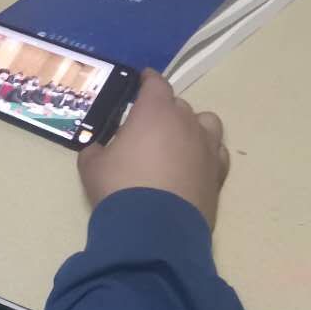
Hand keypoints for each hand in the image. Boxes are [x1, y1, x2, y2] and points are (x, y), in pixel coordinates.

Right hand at [78, 70, 230, 228]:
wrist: (154, 230)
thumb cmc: (120, 187)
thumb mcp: (92, 165)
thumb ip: (96, 150)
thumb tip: (99, 150)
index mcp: (155, 112)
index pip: (156, 83)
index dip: (147, 80)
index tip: (142, 81)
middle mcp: (186, 123)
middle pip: (179, 105)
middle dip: (164, 110)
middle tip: (147, 126)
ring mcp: (207, 148)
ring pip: (206, 123)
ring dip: (192, 126)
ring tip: (178, 141)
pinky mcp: (218, 173)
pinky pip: (216, 152)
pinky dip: (205, 153)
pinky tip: (193, 165)